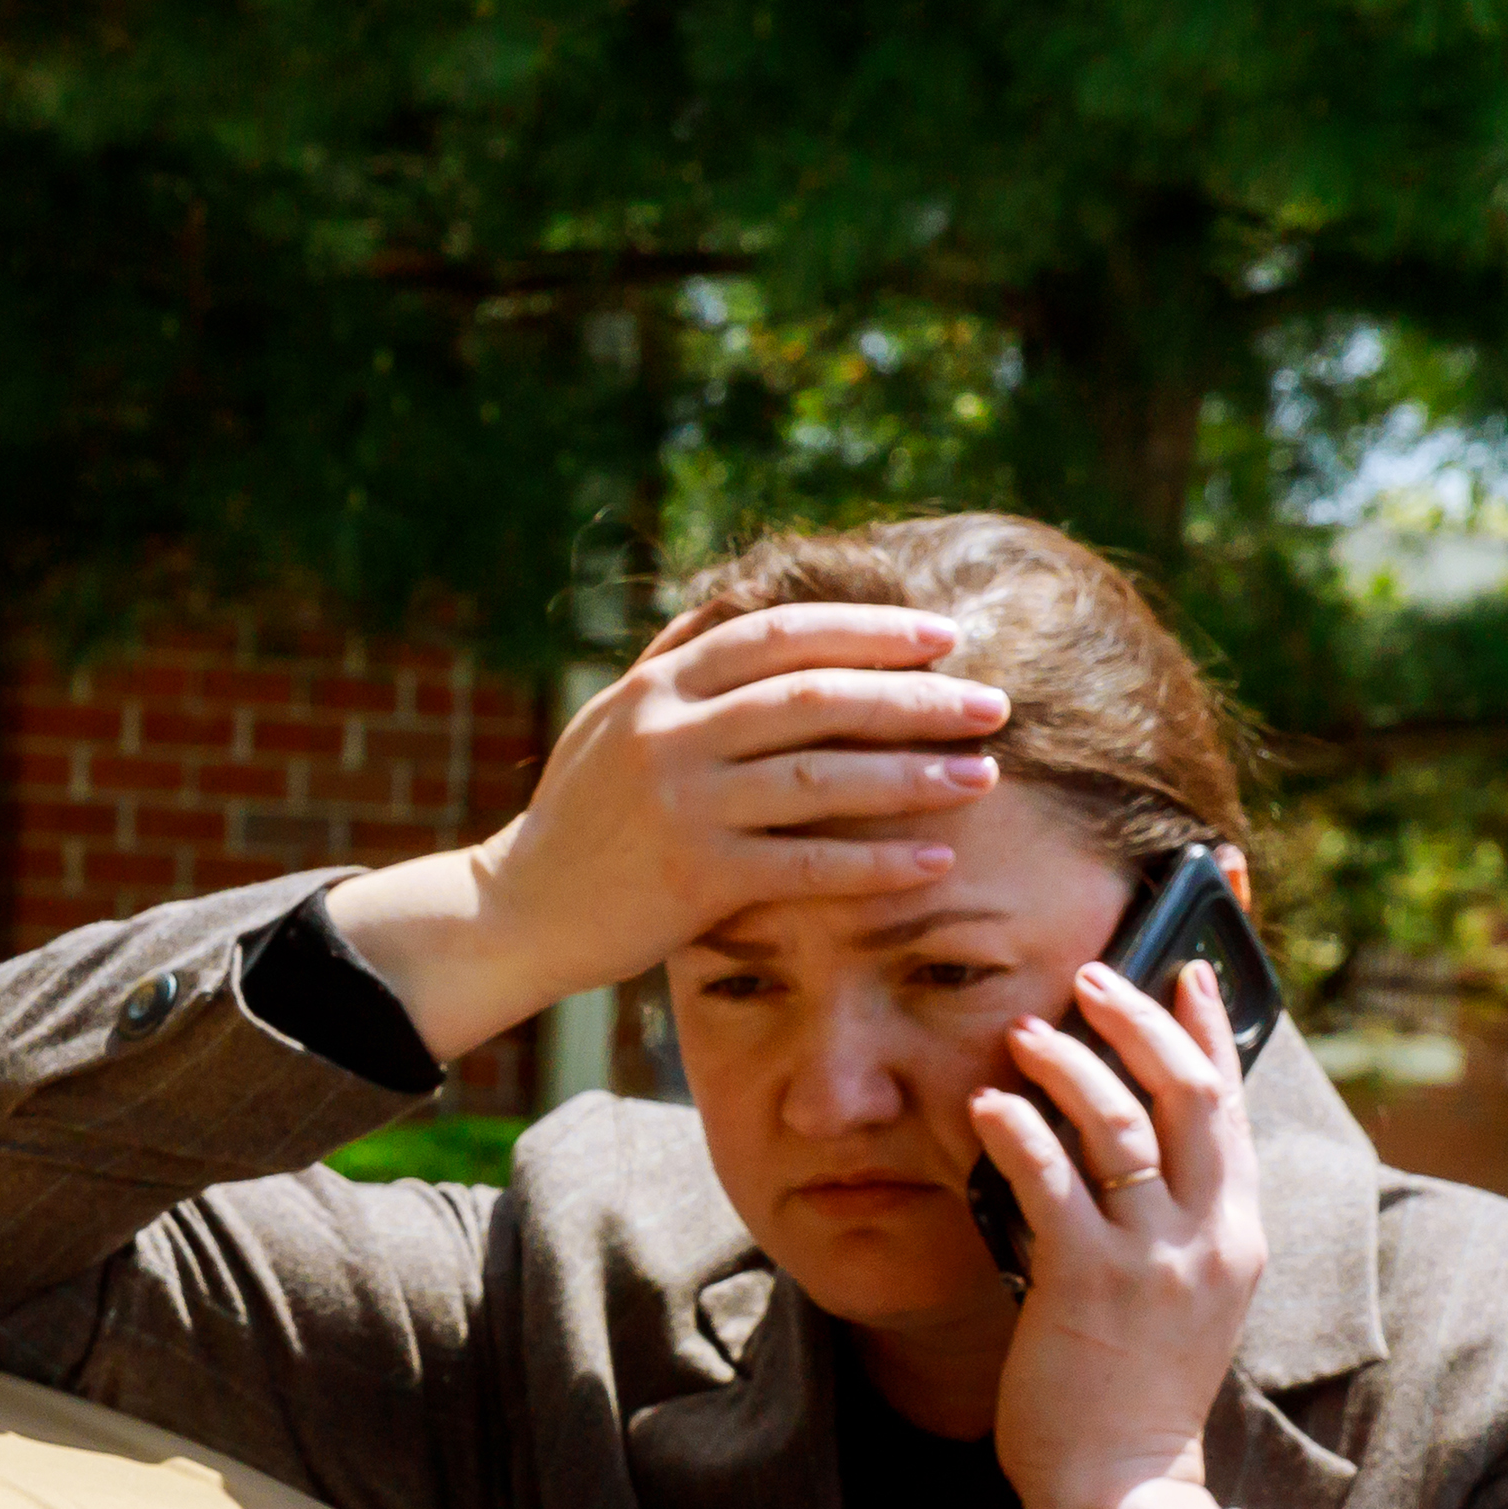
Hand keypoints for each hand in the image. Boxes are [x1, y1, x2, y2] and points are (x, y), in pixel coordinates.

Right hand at [320, 603, 1010, 1058]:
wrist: (514, 912)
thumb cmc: (578, 815)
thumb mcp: (609, 719)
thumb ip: (675, 660)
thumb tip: (739, 596)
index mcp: (657, 688)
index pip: (780, 635)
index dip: (868, 630)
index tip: (943, 637)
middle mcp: (668, 736)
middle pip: (816, 698)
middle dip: (915, 698)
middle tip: (993, 703)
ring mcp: (681, 806)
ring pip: (821, 777)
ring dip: (913, 775)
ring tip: (981, 776)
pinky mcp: (694, 879)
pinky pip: (807, 864)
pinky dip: (876, 862)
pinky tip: (935, 859)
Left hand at [980, 957, 1265, 1508]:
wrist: (1120, 1484)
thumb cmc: (1128, 1392)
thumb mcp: (1174, 1299)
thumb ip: (1160, 1227)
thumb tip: (1100, 1150)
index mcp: (1236, 1236)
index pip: (1232, 1111)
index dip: (1209, 1031)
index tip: (1184, 971)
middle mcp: (1209, 1238)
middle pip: (1192, 1095)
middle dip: (1142, 1021)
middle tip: (1091, 975)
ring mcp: (1155, 1261)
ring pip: (1125, 1126)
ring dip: (1071, 1065)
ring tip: (1024, 1033)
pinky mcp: (1088, 1284)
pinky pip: (1053, 1183)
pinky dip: (1018, 1134)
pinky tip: (985, 1107)